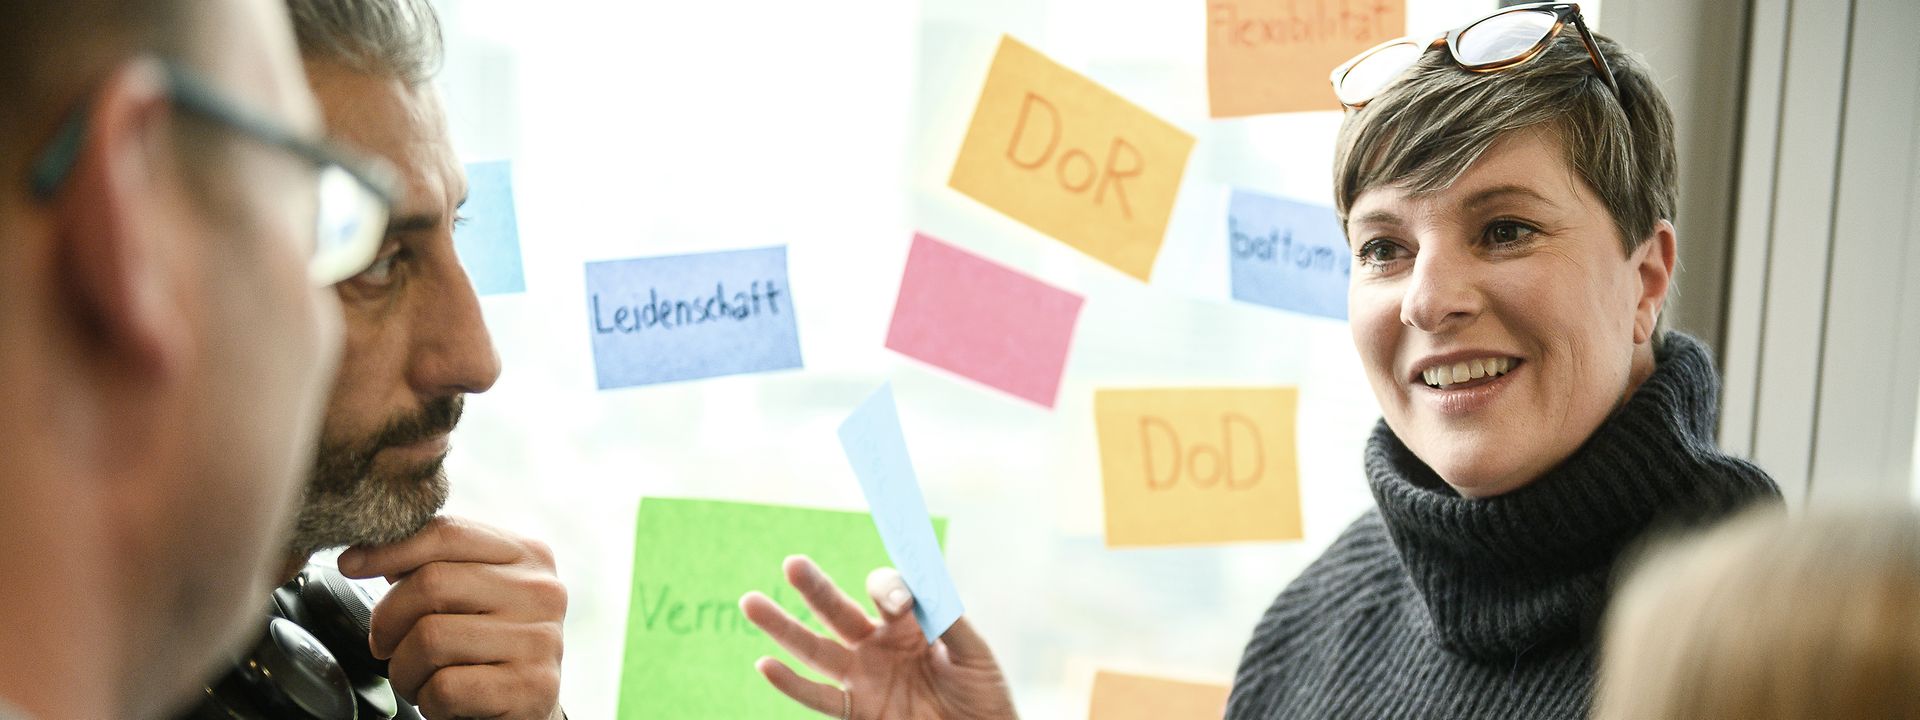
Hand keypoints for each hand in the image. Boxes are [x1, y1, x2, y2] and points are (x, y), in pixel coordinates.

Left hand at [338, 515, 567, 719]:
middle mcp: (542, 591)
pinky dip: (428, 701)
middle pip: (432, 583)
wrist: (529, 710)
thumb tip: (363, 550)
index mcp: (528, 555)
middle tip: (385, 645)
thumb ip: (431, 565)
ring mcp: (541, 640)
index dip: (389, 548)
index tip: (351, 565)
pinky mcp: (531, 688)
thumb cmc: (485, 648)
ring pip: (431, 639)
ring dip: (404, 669)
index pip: (448, 533)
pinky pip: (445, 688)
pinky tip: (444, 701)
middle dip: (388, 621)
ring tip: (419, 677)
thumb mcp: (470, 595)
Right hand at [739, 555, 1017, 719]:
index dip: (888, 590)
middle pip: (839, 610)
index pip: (887, 592)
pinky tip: (765, 664)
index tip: (899, 605)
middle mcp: (879, 644)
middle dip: (815, 588)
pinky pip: (819, 698)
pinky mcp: (857, 712)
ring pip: (816, 648)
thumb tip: (920, 587)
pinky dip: (790, 684)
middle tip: (792, 563)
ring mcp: (864, 678)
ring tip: (750, 602)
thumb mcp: (975, 656)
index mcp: (910, 624)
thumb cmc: (985, 698)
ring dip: (783, 627)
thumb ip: (948, 622)